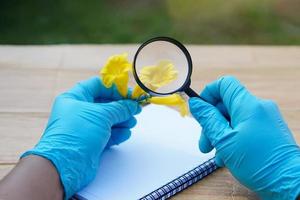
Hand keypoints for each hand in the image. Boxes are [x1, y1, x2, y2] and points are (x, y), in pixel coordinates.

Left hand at [21, 77, 140, 198]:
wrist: (65, 165)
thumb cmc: (77, 134)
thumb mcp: (102, 115)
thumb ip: (119, 108)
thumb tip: (132, 105)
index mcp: (74, 98)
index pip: (97, 86)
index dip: (115, 88)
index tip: (130, 94)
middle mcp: (77, 111)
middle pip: (104, 103)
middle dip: (121, 106)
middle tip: (135, 109)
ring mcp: (83, 127)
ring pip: (107, 119)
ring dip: (121, 120)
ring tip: (132, 122)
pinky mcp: (89, 141)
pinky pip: (106, 133)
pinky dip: (117, 133)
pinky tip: (126, 133)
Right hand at [189, 76, 299, 198]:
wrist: (289, 182)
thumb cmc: (258, 162)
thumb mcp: (224, 140)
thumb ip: (208, 119)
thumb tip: (195, 103)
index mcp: (248, 105)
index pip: (224, 84)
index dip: (208, 94)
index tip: (200, 111)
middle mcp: (259, 107)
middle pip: (227, 105)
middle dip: (212, 123)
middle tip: (205, 144)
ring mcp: (266, 119)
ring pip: (235, 119)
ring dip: (221, 134)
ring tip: (217, 155)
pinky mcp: (269, 130)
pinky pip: (246, 128)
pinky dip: (234, 138)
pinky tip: (228, 157)